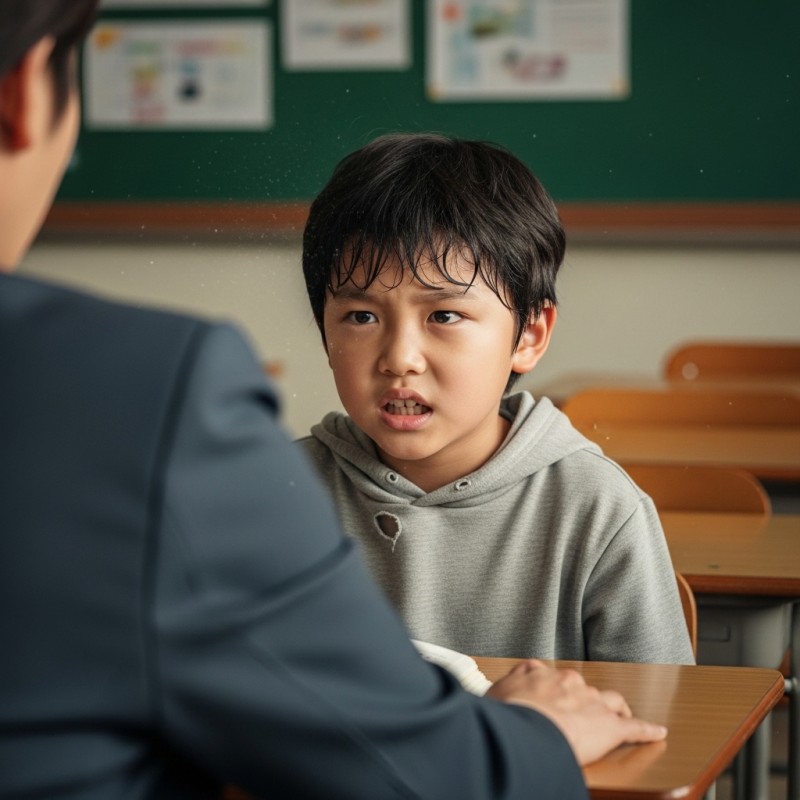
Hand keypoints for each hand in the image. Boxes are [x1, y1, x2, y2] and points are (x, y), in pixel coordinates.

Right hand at [485, 659, 666, 765]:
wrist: (523, 730)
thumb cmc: (506, 715)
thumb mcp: (495, 693)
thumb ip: (505, 686)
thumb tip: (501, 689)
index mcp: (541, 673)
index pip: (551, 677)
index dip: (554, 688)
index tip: (552, 696)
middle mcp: (568, 683)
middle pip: (583, 687)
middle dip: (585, 699)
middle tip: (581, 713)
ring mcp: (591, 703)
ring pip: (611, 702)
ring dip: (616, 709)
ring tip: (620, 716)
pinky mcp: (610, 727)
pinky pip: (634, 728)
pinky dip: (646, 730)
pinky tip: (657, 732)